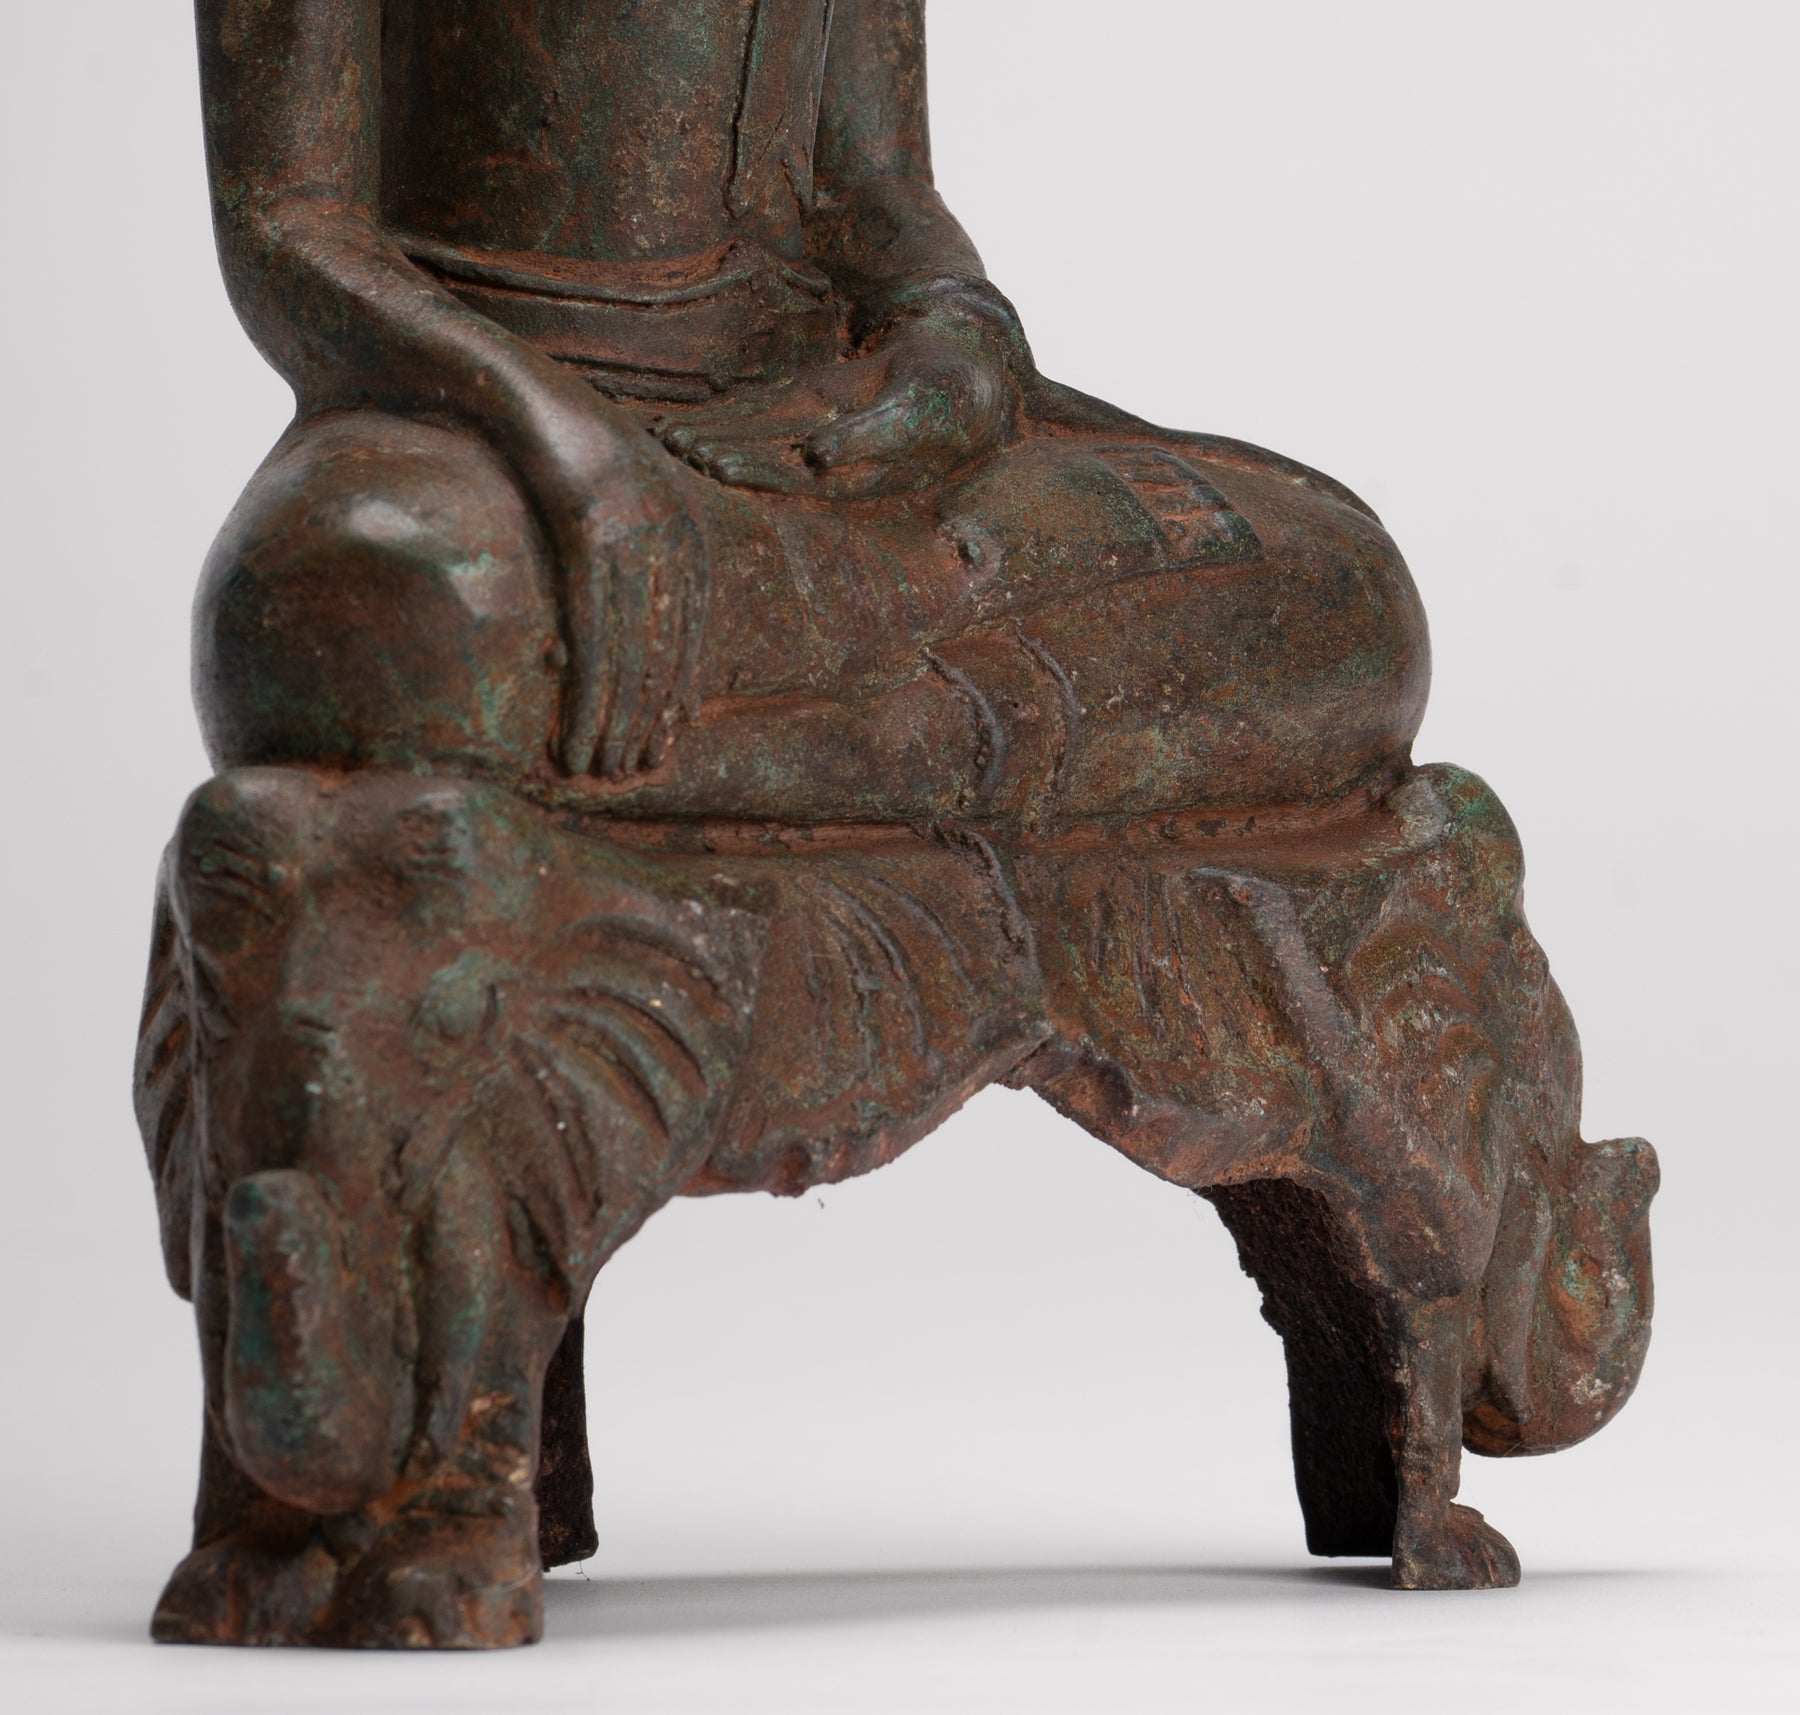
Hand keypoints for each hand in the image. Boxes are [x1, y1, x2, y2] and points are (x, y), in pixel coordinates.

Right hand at [526, 413, 707, 780]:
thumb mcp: (591, 484)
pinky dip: (588, 695)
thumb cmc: (524, 425)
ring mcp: (633, 520)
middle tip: (629, 772)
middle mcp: (669, 521)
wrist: (475, 364)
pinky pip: (595, 631)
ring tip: (600, 771)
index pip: (690, 624)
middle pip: (668, 646)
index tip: (663, 742)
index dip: (677, 689)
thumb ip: (614, 538)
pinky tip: (575, 737)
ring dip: (617, 723)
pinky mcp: (588, 522)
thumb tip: (608, 610)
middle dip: (649, 718)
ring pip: (636, 651)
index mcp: (681, 516)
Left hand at [658, 307, 1012, 499]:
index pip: (786, 475)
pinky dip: (724, 419)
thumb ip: (864, 437)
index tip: (708, 462)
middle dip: (716, 454)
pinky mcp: (811, 406)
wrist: (971, 376)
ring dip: (711, 439)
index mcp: (847, 472)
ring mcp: (815, 432)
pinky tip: (687, 424)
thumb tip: (816, 458)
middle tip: (670, 448)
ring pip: (753, 439)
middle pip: (759, 459)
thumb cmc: (949, 397)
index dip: (746, 469)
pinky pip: (760, 416)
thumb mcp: (912, 412)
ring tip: (664, 438)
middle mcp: (825, 460)